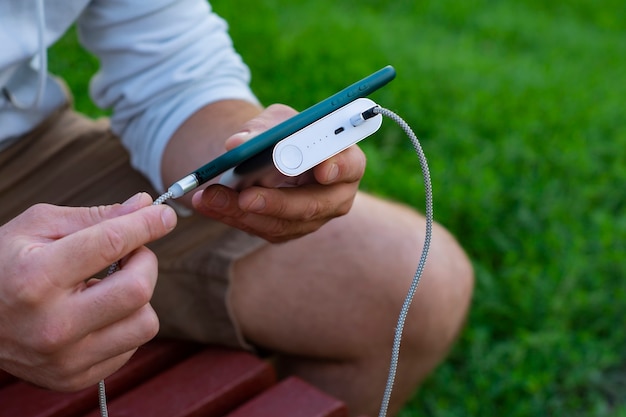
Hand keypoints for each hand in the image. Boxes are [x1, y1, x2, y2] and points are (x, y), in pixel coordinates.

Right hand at [0, 193, 176, 390]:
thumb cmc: (4, 266)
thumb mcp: (36, 229)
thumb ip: (94, 217)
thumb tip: (145, 204)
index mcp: (36, 278)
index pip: (111, 243)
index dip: (147, 223)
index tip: (166, 214)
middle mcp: (53, 325)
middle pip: (138, 289)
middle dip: (145, 261)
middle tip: (130, 252)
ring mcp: (65, 358)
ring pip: (145, 323)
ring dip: (139, 297)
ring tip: (112, 286)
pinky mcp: (75, 378)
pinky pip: (132, 346)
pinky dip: (126, 322)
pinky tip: (100, 312)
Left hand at [192, 104, 365, 242]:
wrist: (271, 155)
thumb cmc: (284, 132)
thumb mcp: (277, 121)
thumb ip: (262, 129)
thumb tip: (236, 144)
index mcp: (346, 160)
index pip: (350, 165)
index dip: (338, 167)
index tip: (322, 169)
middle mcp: (335, 195)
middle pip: (312, 205)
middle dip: (277, 202)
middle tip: (246, 198)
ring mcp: (312, 219)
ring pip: (281, 224)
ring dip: (242, 213)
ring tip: (209, 198)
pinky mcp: (287, 230)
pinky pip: (261, 230)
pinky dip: (232, 217)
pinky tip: (208, 203)